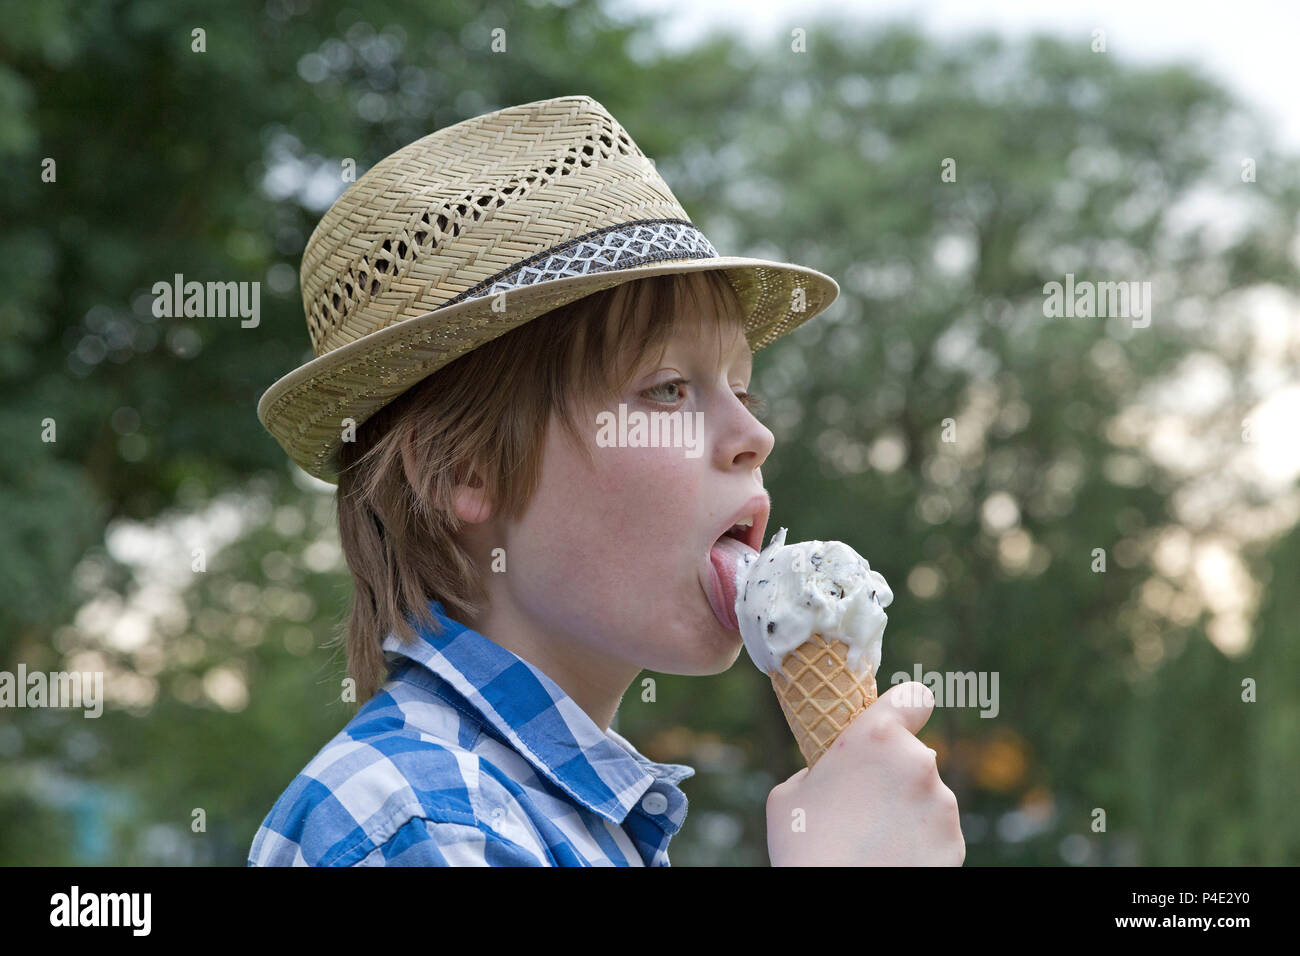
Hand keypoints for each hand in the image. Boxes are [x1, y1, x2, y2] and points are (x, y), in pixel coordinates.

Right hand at [766, 681, 964, 865]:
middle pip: (913, 755)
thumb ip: (819, 769)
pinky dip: (919, 842)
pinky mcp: (954, 842)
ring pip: (925, 795)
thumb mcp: (790, 792)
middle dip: (893, 774)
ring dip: (906, 809)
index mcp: (877, 737)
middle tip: (861, 805)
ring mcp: (942, 804)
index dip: (904, 710)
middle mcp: (919, 762)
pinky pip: (936, 831)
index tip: (893, 726)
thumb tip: (837, 775)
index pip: (913, 697)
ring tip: (873, 839)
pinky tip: (890, 858)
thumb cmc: (805, 847)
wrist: (835, 904)